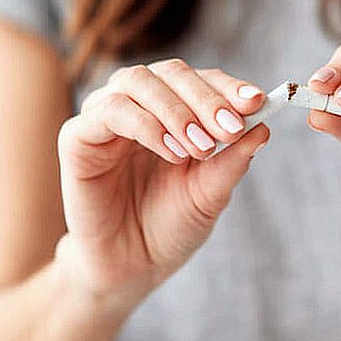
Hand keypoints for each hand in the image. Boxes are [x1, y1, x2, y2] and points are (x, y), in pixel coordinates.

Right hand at [55, 60, 269, 309]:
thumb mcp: (210, 193)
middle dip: (206, 98)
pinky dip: (145, 125)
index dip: (228, 87)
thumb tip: (264, 125)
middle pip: (171, 72)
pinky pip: (109, 111)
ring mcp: (105, 118)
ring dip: (176, 110)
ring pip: (138, 81)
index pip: (201, 80)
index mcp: (173, 111)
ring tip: (200, 148)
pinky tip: (171, 152)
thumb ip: (232, 160)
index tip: (256, 102)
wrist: (131, 268)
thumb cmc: (170, 226)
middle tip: (230, 130)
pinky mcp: (77, 138)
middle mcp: (138, 105)